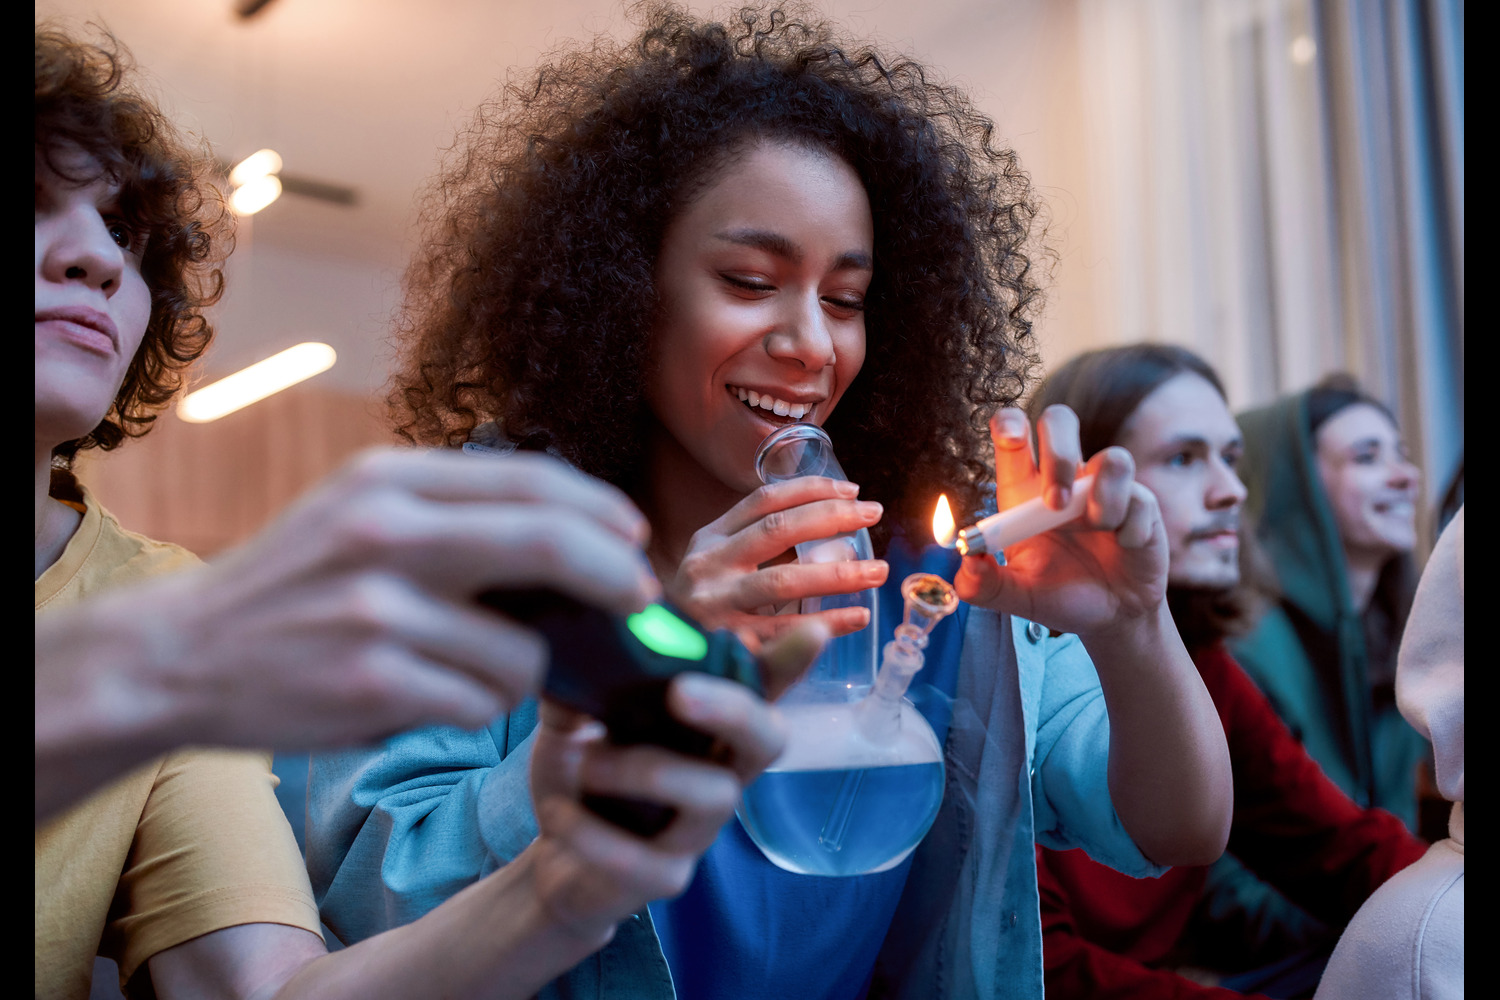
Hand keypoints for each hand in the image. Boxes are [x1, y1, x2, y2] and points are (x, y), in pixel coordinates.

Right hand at [40, 447, 659, 758]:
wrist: (179, 656)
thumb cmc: (294, 586)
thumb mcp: (361, 512)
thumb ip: (457, 513)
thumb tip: (583, 537)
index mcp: (389, 480)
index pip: (532, 481)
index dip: (601, 511)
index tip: (635, 538)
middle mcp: (385, 532)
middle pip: (549, 544)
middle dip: (614, 576)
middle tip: (640, 597)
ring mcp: (377, 610)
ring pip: (522, 652)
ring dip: (516, 674)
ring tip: (455, 671)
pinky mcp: (371, 684)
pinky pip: (480, 706)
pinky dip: (472, 710)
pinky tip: (420, 700)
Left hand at [526, 624, 822, 943]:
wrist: (553, 862)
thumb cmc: (581, 777)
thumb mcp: (571, 725)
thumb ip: (579, 689)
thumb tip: (578, 646)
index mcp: (703, 727)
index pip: (759, 689)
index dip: (791, 664)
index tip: (813, 631)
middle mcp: (718, 773)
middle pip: (768, 739)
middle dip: (734, 709)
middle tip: (682, 691)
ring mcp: (698, 830)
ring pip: (714, 796)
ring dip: (645, 770)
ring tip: (583, 761)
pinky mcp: (667, 877)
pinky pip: (648, 860)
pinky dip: (595, 833)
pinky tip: (560, 816)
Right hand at [661, 477, 886, 646]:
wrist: (659, 671)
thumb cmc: (704, 618)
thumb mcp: (718, 572)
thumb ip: (759, 550)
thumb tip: (831, 530)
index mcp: (708, 541)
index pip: (763, 500)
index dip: (811, 489)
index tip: (852, 490)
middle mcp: (706, 566)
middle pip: (777, 530)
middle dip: (832, 518)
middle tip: (873, 515)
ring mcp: (712, 606)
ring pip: (783, 580)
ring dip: (837, 572)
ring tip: (877, 570)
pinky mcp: (724, 647)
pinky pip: (786, 631)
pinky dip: (827, 622)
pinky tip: (857, 616)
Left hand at [955, 406, 1168, 638]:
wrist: (1108, 619)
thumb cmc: (1058, 595)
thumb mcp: (1015, 596)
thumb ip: (984, 585)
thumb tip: (969, 563)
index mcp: (1025, 489)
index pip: (1012, 433)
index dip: (1010, 423)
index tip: (1013, 438)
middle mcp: (1065, 479)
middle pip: (1060, 421)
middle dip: (1059, 453)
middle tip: (1055, 503)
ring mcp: (1105, 488)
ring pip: (1113, 458)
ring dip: (1104, 496)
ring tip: (1099, 529)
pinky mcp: (1141, 505)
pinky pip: (1140, 499)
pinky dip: (1130, 529)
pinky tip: (1124, 547)